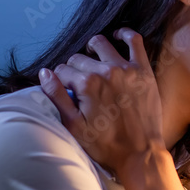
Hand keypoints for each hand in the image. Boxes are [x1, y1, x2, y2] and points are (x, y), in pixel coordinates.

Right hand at [39, 28, 166, 176]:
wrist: (140, 153)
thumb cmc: (106, 144)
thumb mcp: (74, 125)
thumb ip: (57, 96)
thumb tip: (45, 73)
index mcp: (87, 84)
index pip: (63, 70)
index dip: (61, 80)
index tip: (66, 89)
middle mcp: (107, 71)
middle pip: (79, 59)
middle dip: (74, 69)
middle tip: (79, 84)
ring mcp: (127, 69)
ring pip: (101, 44)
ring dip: (92, 50)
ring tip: (92, 60)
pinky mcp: (144, 71)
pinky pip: (134, 41)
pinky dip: (124, 35)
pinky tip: (117, 37)